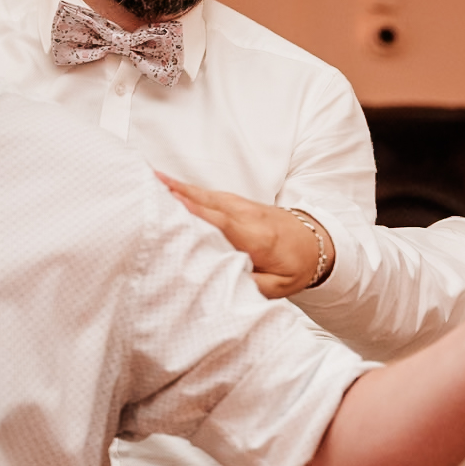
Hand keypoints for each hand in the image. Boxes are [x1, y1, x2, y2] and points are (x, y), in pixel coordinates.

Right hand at [161, 173, 321, 296]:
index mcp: (259, 238)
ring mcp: (242, 205)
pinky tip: (164, 183)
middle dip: (179, 196)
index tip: (174, 203)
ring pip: (206, 195)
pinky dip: (187, 189)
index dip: (199, 213)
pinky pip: (208, 194)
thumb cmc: (297, 266)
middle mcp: (248, 216)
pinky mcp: (237, 202)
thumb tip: (224, 284)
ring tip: (147, 179)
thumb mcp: (281, 285)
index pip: (225, 223)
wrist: (318, 243)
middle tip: (147, 186)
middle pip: (210, 203)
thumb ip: (253, 285)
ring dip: (178, 188)